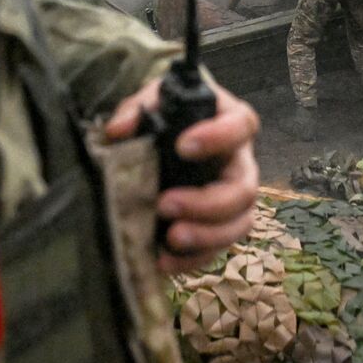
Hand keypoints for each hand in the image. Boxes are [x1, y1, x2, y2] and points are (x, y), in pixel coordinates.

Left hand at [105, 76, 260, 272]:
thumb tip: (118, 131)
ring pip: (239, 224)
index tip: (183, 146)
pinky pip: (219, 249)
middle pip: (244, 188)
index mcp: (231, 123)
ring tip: (171, 237)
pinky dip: (193, 259)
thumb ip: (137, 110)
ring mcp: (234, 198)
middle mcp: (241, 163)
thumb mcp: (153, 101)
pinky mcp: (220, 227)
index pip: (241, 125)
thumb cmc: (169, 114)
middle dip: (206, 202)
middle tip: (165, 204)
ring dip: (206, 235)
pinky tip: (165, 260)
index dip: (219, 137)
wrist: (167, 137)